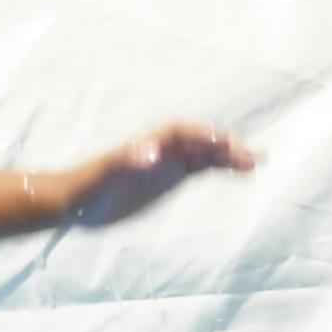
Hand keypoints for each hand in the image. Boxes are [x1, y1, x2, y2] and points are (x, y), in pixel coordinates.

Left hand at [56, 122, 254, 228]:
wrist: (74, 201)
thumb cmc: (85, 186)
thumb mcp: (102, 175)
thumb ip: (124, 162)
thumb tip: (149, 153)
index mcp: (146, 143)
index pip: (179, 131)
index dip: (201, 134)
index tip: (222, 143)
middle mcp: (160, 149)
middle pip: (198, 140)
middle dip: (225, 145)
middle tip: (254, 156)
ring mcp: (167, 163)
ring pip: (205, 153)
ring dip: (230, 155)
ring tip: (257, 162)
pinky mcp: (169, 178)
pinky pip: (201, 168)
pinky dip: (221, 168)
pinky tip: (241, 173)